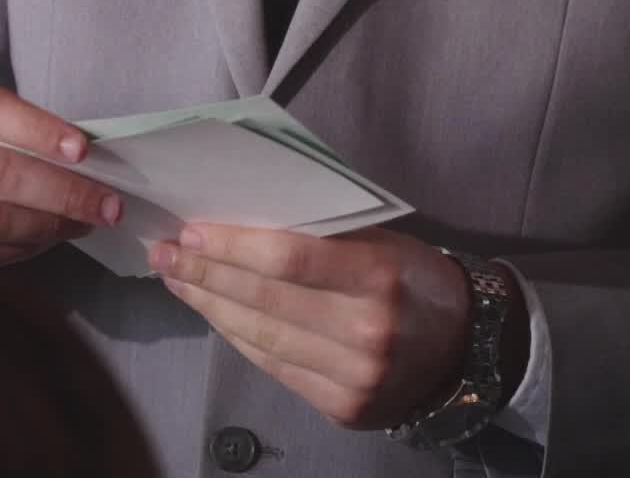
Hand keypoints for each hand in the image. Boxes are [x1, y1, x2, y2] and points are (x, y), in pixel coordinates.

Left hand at [148, 223, 476, 430]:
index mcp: (378, 275)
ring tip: (178, 280)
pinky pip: (276, 368)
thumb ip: (324, 234)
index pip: (290, 259)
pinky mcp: (341, 409)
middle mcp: (365, 332)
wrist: (463, 347)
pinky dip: (239, 338)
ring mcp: (352, 378)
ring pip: (262, 339)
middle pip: (266, 301)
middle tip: (166, 252)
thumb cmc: (414, 276)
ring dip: (211, 307)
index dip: (234, 246)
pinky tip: (214, 314)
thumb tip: (246, 220)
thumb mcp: (383, 238)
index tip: (192, 230)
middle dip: (206, 274)